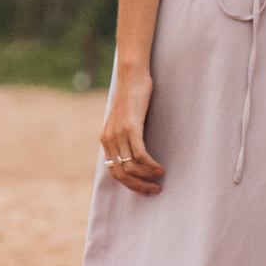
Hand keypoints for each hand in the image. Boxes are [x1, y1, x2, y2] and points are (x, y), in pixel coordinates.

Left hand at [98, 64, 164, 196]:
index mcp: (105, 140)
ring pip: (131, 168)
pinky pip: (140, 155)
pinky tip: (160, 168)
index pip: (114, 172)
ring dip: (147, 178)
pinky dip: (151, 165)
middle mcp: (109, 139)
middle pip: (122, 174)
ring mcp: (119, 133)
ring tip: (160, 178)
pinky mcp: (131, 127)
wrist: (131, 76)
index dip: (130, 184)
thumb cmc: (131, 97)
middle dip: (139, 186)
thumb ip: (123, 137)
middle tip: (154, 189)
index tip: (144, 189)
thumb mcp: (123, 120)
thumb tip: (134, 155)